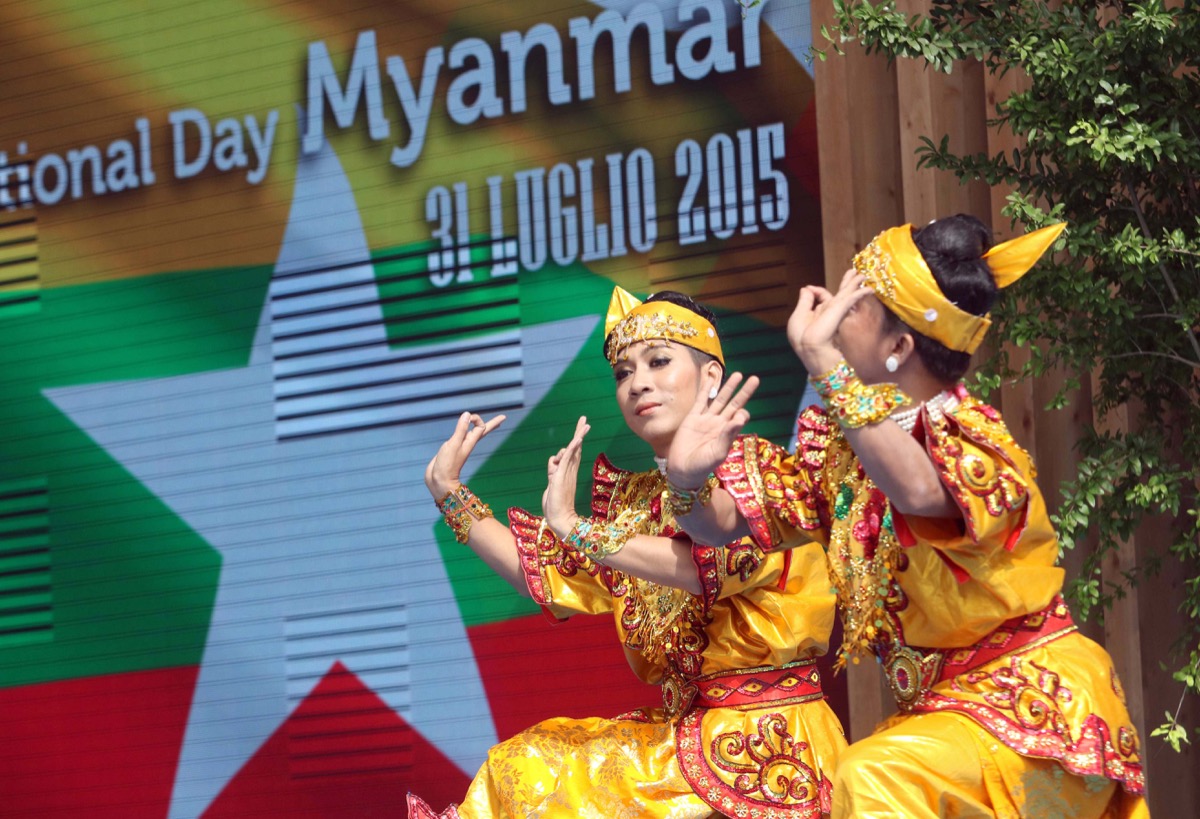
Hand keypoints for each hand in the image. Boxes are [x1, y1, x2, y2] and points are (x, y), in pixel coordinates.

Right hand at [424, 412, 506, 500]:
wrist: (440, 480)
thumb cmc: (447, 464)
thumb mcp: (454, 445)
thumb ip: (460, 430)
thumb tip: (467, 415)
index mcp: (470, 442)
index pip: (481, 427)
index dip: (477, 419)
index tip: (469, 417)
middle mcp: (467, 443)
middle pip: (482, 431)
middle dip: (492, 423)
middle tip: (503, 418)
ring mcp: (460, 447)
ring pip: (472, 433)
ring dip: (478, 427)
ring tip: (484, 424)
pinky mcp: (452, 449)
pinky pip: (461, 437)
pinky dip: (464, 432)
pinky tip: (464, 432)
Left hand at [543, 416, 589, 537]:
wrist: (559, 518)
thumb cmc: (555, 504)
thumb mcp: (551, 481)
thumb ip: (553, 469)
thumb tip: (554, 459)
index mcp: (568, 471)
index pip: (573, 452)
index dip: (577, 440)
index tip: (581, 429)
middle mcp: (569, 470)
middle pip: (576, 447)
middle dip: (579, 432)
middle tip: (585, 420)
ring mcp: (567, 472)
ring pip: (573, 449)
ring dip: (578, 436)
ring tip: (583, 425)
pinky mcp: (562, 475)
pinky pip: (568, 458)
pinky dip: (573, 447)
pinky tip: (578, 439)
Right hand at [666, 373, 758, 489]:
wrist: (683, 469)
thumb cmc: (703, 465)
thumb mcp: (718, 452)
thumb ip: (728, 435)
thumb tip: (739, 417)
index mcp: (728, 433)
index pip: (740, 417)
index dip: (742, 413)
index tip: (739, 416)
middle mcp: (719, 424)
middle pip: (734, 404)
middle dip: (744, 392)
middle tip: (755, 379)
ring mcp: (706, 419)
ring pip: (720, 399)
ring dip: (729, 387)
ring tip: (739, 374)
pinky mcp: (692, 418)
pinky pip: (701, 401)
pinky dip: (706, 390)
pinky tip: (711, 379)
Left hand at [787, 269, 872, 371]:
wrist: (809, 346)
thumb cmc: (802, 336)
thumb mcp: (798, 315)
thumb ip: (805, 301)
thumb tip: (806, 288)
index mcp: (820, 313)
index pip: (822, 297)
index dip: (817, 291)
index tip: (809, 289)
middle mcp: (830, 311)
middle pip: (840, 293)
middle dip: (847, 283)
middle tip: (854, 272)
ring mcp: (836, 310)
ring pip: (848, 292)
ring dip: (855, 283)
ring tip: (863, 275)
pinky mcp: (841, 308)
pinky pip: (852, 297)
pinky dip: (860, 293)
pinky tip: (870, 290)